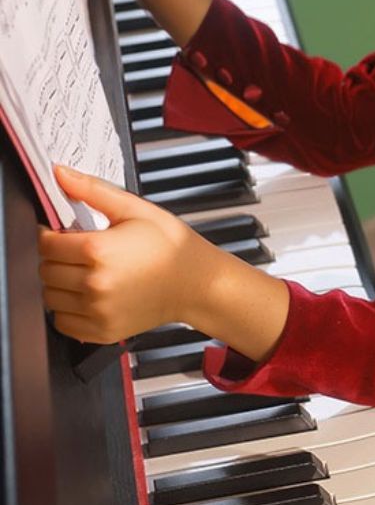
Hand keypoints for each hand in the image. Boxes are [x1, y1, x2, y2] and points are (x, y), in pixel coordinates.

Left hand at [37, 166, 210, 342]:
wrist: (199, 284)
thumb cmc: (173, 249)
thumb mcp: (136, 210)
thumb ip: (93, 190)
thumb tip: (60, 174)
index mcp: (98, 250)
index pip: (45, 243)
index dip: (52, 236)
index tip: (64, 236)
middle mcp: (95, 283)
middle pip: (45, 270)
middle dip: (57, 259)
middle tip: (80, 255)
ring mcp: (98, 310)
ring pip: (50, 297)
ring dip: (60, 285)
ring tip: (85, 275)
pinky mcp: (104, 330)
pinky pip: (64, 324)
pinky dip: (68, 312)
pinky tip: (89, 297)